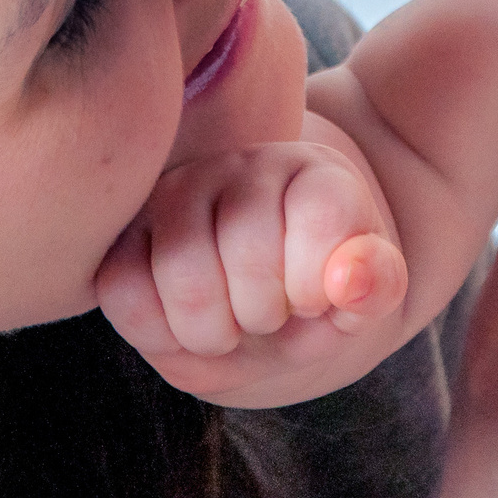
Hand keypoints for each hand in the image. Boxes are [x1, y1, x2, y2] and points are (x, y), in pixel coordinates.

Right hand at [96, 138, 407, 406]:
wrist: (269, 302)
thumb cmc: (319, 296)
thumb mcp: (366, 297)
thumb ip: (376, 285)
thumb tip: (349, 281)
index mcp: (316, 174)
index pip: (322, 214)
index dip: (317, 284)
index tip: (315, 300)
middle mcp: (245, 166)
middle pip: (249, 250)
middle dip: (264, 315)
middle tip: (269, 317)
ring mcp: (179, 191)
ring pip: (181, 269)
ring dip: (211, 331)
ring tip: (230, 326)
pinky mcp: (127, 231)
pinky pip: (121, 286)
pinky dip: (154, 329)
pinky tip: (183, 328)